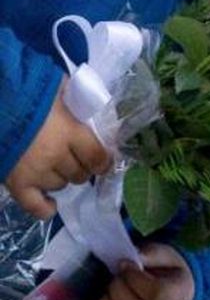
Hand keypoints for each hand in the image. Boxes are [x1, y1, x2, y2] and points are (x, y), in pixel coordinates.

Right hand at [4, 81, 109, 217]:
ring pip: (60, 185)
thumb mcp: (59, 90)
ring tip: (55, 167)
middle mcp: (54, 156)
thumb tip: (93, 106)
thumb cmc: (26, 93)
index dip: (104, 161)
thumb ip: (77, 101)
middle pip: (79, 173)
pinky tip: (51, 204)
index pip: (97, 157)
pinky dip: (45, 208)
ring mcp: (34, 172)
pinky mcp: (15, 183)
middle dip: (81, 167)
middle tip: (75, 158)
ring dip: (62, 178)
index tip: (104, 161)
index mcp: (69, 131)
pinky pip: (34, 206)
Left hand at [85, 243, 193, 299]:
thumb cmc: (166, 274)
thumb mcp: (166, 256)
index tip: (126, 265)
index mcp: (178, 295)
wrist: (173, 298)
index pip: (157, 293)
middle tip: (116, 278)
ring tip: (107, 293)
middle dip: (117, 290)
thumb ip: (152, 253)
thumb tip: (133, 257)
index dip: (135, 278)